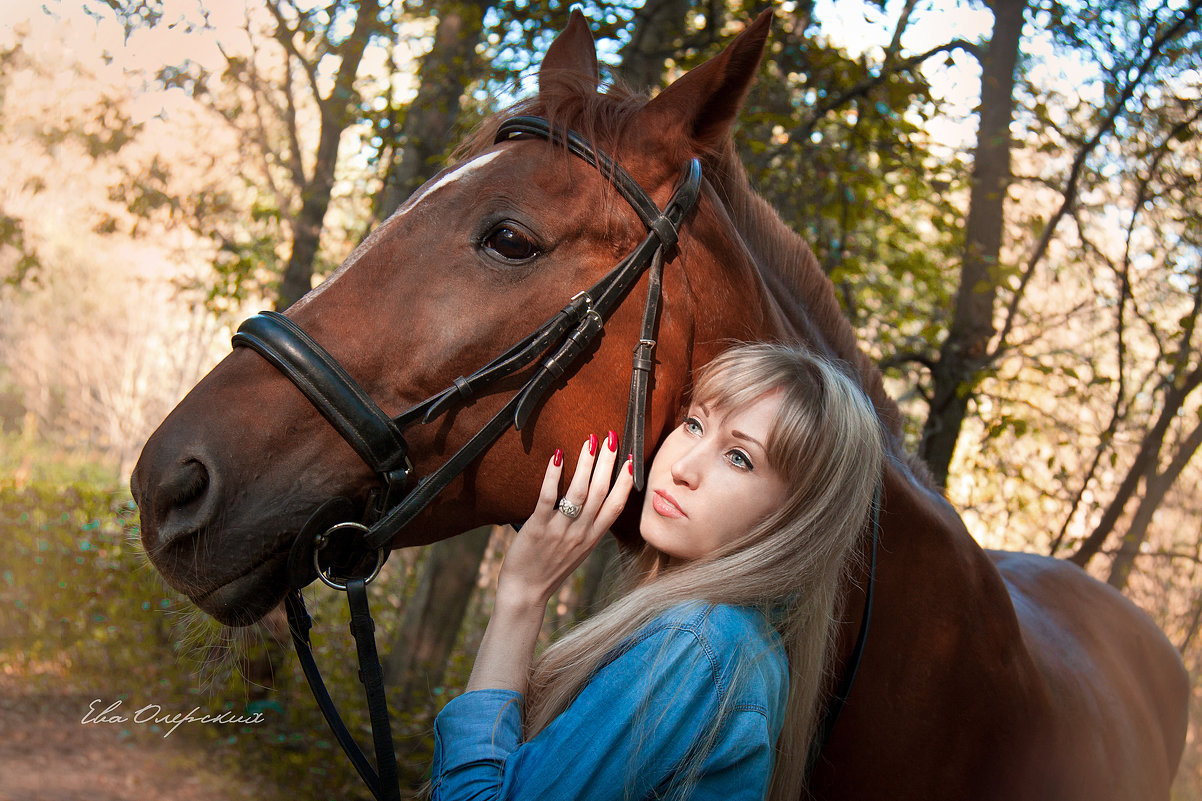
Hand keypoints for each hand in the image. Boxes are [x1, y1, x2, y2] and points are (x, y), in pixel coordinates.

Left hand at [498, 431, 634, 609]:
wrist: (526, 593)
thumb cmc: (550, 569)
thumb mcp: (579, 551)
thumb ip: (589, 527)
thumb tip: (595, 502)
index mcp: (593, 537)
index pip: (616, 505)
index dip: (625, 480)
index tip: (631, 458)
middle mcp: (581, 533)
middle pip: (601, 492)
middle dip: (608, 462)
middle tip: (612, 437)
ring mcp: (560, 531)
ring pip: (579, 492)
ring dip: (586, 464)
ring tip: (591, 441)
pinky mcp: (537, 528)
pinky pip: (548, 498)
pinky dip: (553, 476)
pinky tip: (558, 456)